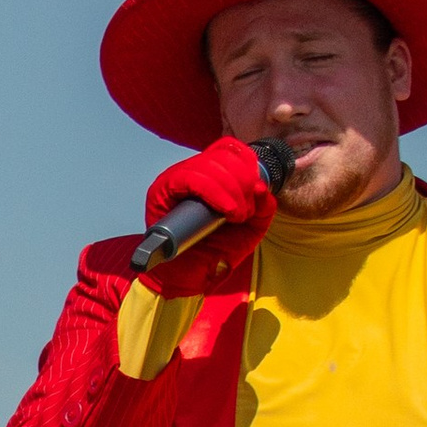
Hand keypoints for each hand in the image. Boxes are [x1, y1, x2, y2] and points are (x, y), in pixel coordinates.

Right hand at [139, 135, 278, 292]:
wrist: (191, 278)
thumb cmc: (216, 252)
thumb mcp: (250, 230)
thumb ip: (263, 209)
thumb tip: (263, 186)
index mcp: (211, 175)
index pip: (229, 148)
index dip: (247, 161)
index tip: (257, 188)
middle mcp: (192, 171)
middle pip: (222, 156)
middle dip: (242, 181)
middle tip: (246, 211)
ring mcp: (175, 179)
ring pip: (208, 166)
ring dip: (231, 190)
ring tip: (236, 216)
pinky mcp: (162, 190)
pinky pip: (190, 178)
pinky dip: (214, 192)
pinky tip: (226, 211)